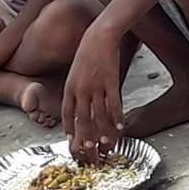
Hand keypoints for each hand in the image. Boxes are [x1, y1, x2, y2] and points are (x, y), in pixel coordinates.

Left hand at [62, 27, 122, 161]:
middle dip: (86, 139)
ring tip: (106, 145)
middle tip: (90, 154)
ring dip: (103, 132)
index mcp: (70, 88)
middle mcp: (81, 89)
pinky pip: (114, 104)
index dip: (70, 131)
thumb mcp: (76, 72)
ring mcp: (96, 86)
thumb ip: (77, 90)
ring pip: (99, 115)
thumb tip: (81, 106)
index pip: (67, 115)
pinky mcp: (111, 81)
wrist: (99, 35)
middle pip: (82, 120)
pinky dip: (117, 117)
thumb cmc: (88, 53)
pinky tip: (120, 127)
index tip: (73, 143)